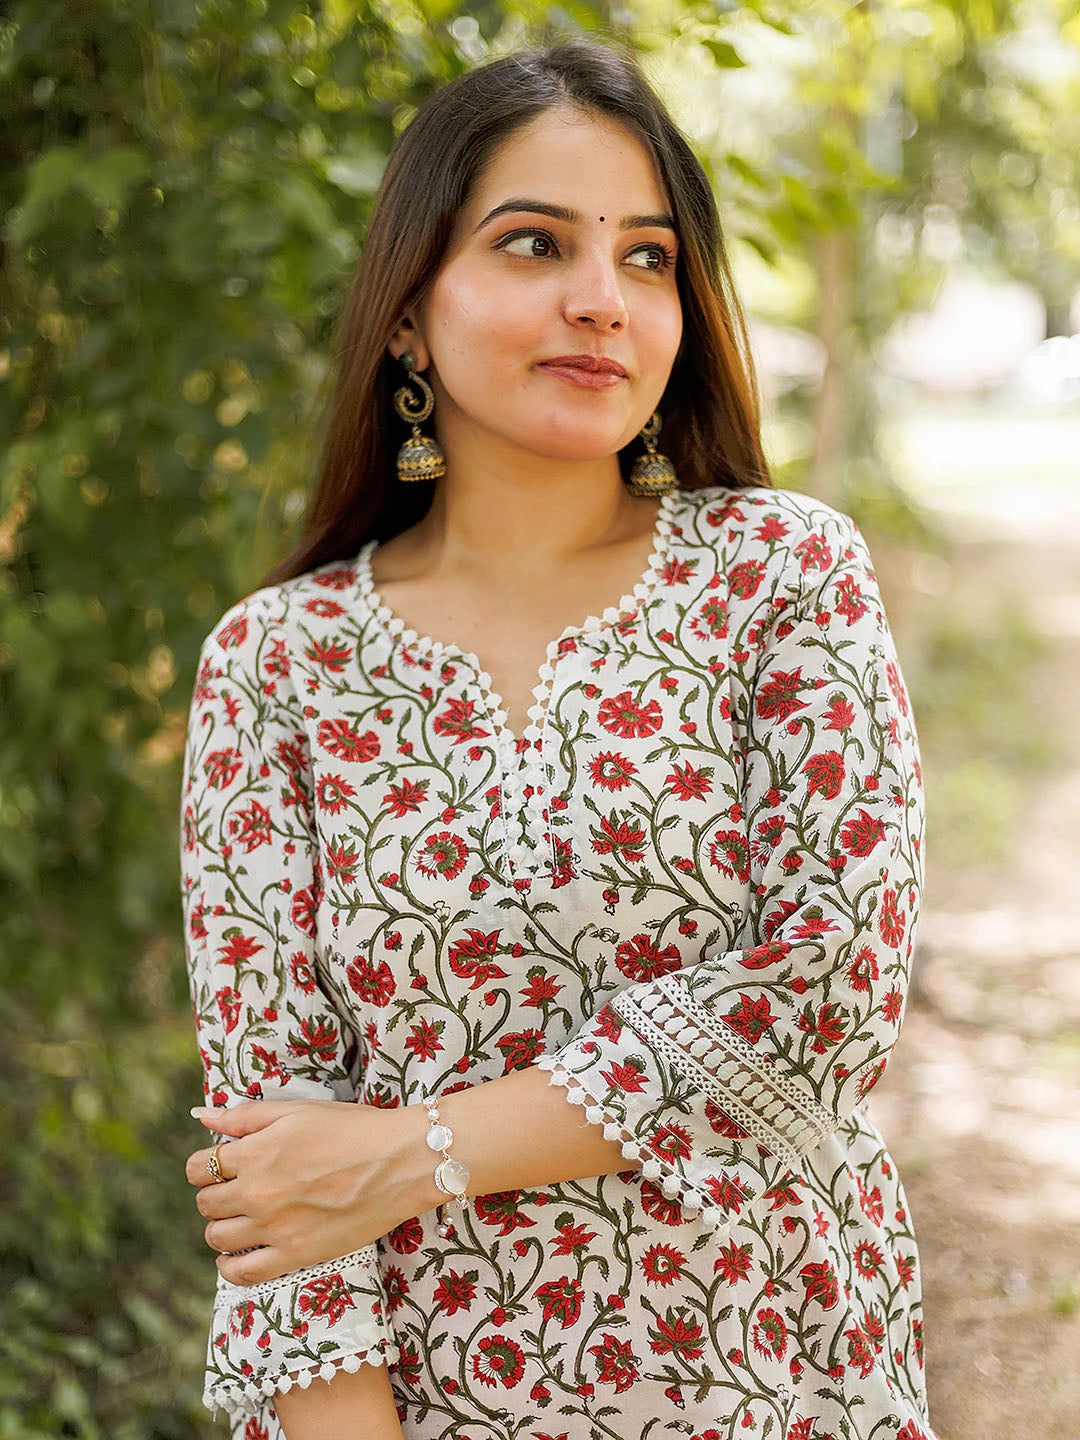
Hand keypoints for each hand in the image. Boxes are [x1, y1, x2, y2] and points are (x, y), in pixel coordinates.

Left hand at [184, 1098, 429, 1284]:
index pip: (198, 1168)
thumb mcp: (297, 1111)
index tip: (222, 1165)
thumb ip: (245, 1116)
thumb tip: (202, 1115)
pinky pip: (241, 1273)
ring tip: (243, 1216)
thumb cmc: (353, 1128)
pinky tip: (236, 1255)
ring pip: (217, 1237)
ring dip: (222, 1226)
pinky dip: (229, 1267)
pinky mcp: (295, 1255)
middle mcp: (257, 1193)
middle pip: (205, 1203)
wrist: (400, 1161)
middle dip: (215, 1193)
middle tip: (239, 1187)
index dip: (206, 1164)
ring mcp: (274, 1228)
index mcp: (255, 1153)